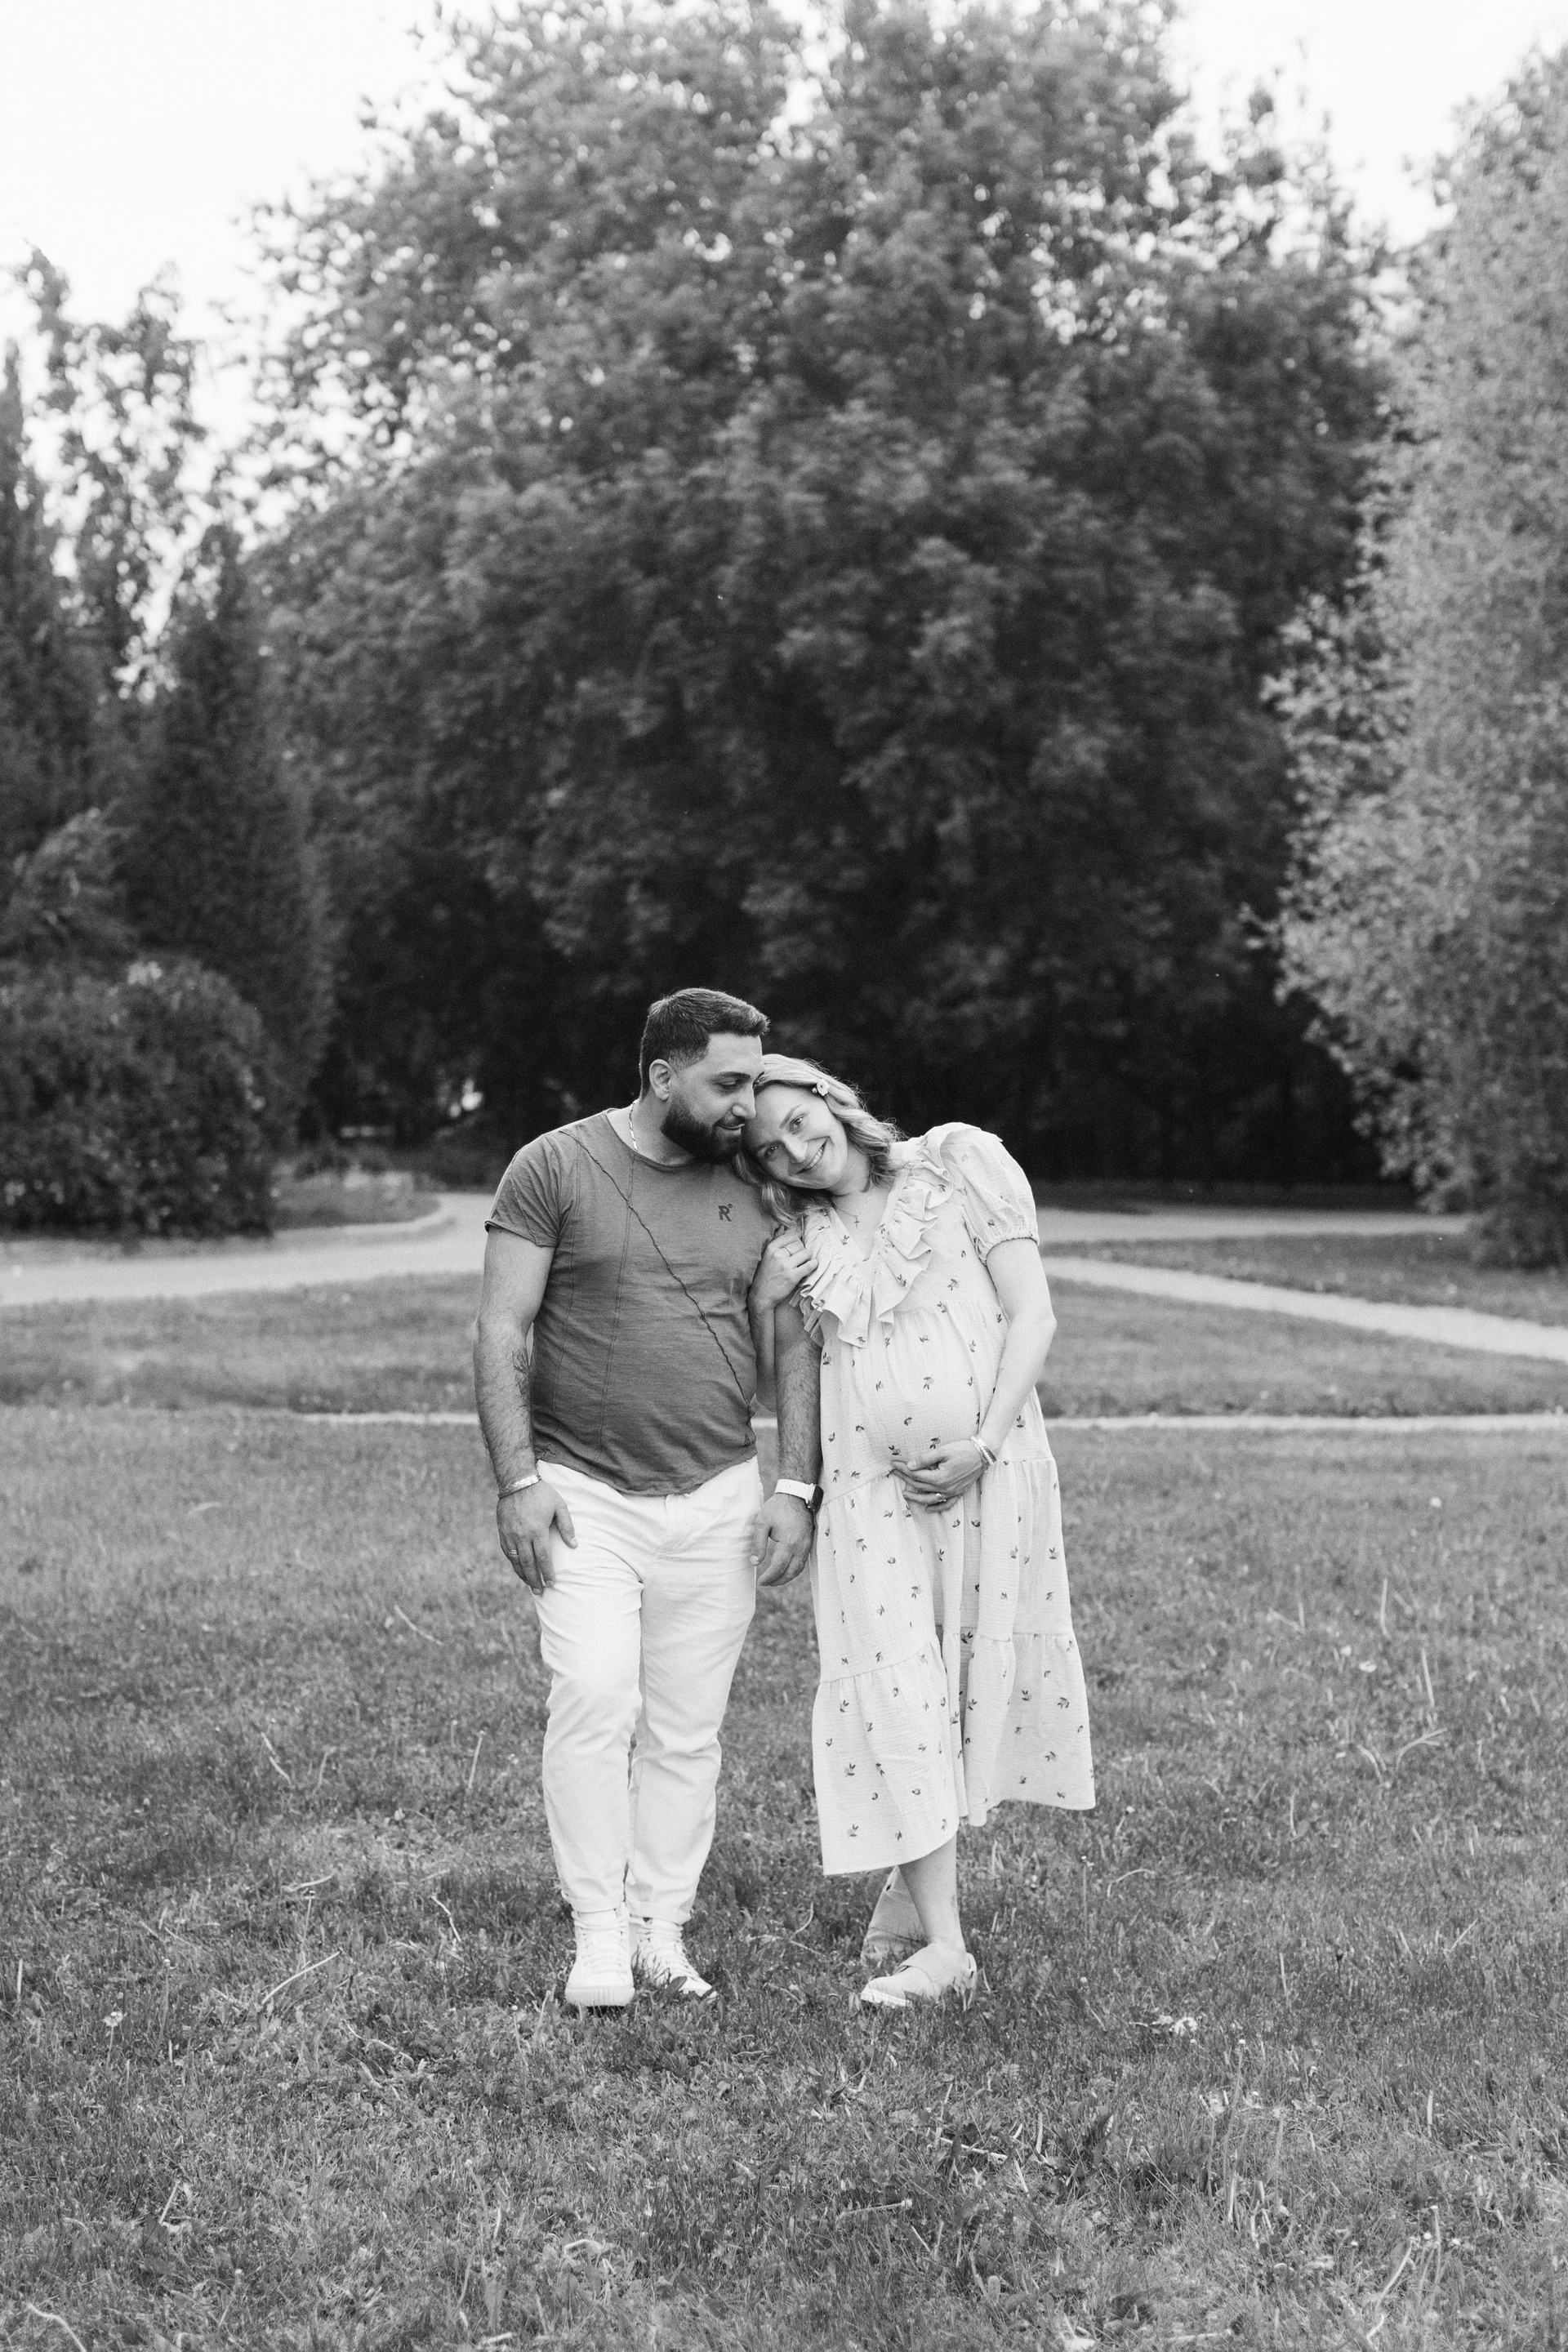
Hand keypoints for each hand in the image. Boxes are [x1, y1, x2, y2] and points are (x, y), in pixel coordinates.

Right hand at [497, 1479, 575, 1594]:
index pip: (543, 1558)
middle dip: (535, 1579)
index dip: (548, 1572)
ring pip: (516, 1561)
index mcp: (538, 1530)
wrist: (517, 1482)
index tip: (552, 1583)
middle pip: (529, 1563)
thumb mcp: (559, 1506)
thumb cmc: (541, 1493)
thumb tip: (574, 1545)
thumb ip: (567, 1526)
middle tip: (540, 1592)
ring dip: (523, 1574)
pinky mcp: (502, 1532)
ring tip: (530, 1584)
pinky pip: (507, 1552)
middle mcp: (522, 1536)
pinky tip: (518, 1569)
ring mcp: (510, 1535)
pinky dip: (513, 1563)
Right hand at [750, 1231, 812, 1313]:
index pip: (791, 1235)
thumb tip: (794, 1233)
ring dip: (807, 1258)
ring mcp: (786, 1265)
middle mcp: (778, 1254)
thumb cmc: (765, 1276)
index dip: (797, 1240)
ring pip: (806, 1253)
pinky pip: (809, 1265)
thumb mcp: (766, 1256)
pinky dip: (813, 1264)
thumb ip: (777, 1245)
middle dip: (802, 1250)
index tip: (798, 1246)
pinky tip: (812, 1265)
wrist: (760, 1295)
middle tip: (800, 1258)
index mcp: (771, 1248)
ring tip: (804, 1263)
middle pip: (800, 1244)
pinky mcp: (793, 1276)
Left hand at [751, 1490, 813, 1587]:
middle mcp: (800, 1547)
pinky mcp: (808, 1543)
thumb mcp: (762, 1522)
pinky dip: (794, 1570)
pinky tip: (785, 1569)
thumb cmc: (778, 1507)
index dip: (769, 1577)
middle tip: (766, 1583)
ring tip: (774, 1579)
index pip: (779, 1568)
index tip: (760, 1582)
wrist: (796, 1495)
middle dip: (778, 1581)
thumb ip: (758, 1543)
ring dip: (786, 1577)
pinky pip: (802, 1562)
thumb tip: (755, 1562)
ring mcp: (806, 1545)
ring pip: (798, 1569)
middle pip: (790, 1573)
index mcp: (789, 1543)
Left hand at [895, 1438, 987, 1512]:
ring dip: (916, 1497)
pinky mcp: (958, 1492)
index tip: (893, 1463)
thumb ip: (926, 1459)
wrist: (983, 1454)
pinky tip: (928, 1509)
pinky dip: (937, 1508)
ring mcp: (952, 1492)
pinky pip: (946, 1504)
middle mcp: (944, 1488)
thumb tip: (910, 1465)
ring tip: (905, 1494)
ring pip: (930, 1498)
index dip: (903, 1468)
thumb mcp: (943, 1450)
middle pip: (920, 1485)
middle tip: (895, 1472)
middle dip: (905, 1478)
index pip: (915, 1474)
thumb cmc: (963, 1450)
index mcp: (939, 1477)